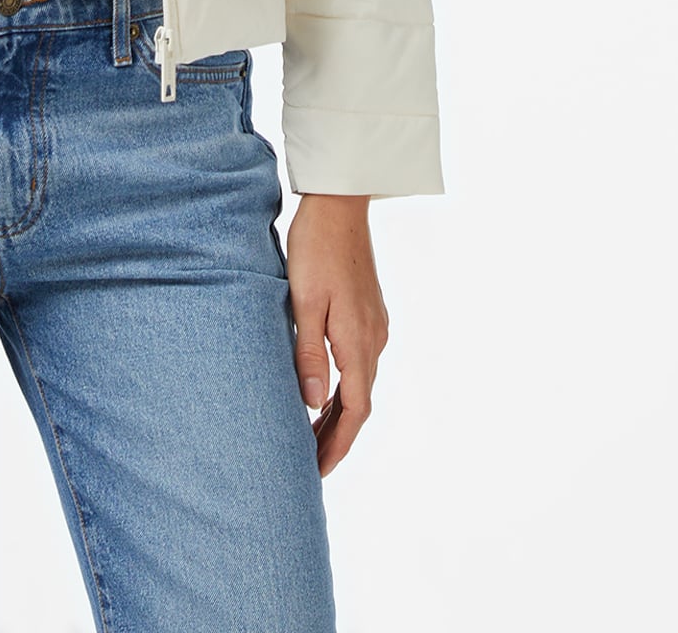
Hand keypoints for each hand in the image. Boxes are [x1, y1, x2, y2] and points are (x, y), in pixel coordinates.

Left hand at [284, 194, 389, 475]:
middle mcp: (373, 339)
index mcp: (357, 341)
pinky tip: (322, 391)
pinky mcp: (369, 313)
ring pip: (359, 384)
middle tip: (310, 467)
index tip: (318, 472)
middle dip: (336, 437)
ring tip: (311, 438)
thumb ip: (307, 353)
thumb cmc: (315, 248)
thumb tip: (311, 404)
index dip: (337, 445)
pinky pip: (358, 364)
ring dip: (338, 413)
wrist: (339, 204)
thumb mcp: (303, 301)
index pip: (354, 410)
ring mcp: (374, 325)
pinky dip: (342, 388)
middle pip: (359, 404)